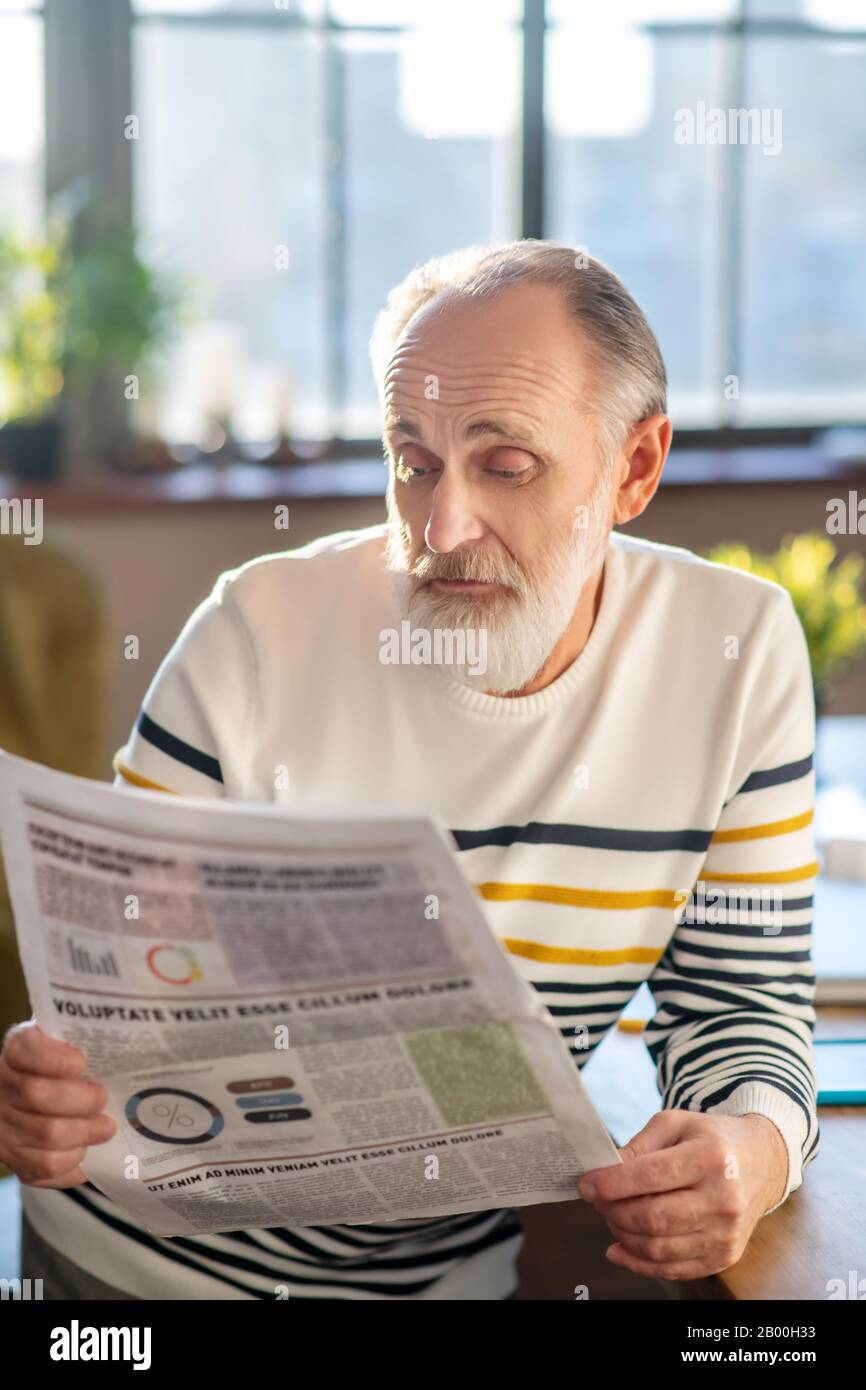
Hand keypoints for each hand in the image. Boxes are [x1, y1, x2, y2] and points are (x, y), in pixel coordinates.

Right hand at [0, 1021, 115, 1187]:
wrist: (26, 1106)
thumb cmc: (56, 1073)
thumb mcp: (61, 1047)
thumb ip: (78, 1044)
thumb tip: (113, 1045)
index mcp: (17, 1054)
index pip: (26, 1050)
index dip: (54, 1059)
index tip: (80, 1063)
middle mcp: (3, 1090)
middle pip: (38, 1095)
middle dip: (81, 1100)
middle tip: (103, 1099)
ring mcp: (5, 1129)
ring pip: (47, 1135)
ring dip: (84, 1132)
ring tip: (105, 1127)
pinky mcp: (15, 1161)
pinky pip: (46, 1167)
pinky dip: (73, 1160)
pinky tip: (86, 1150)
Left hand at [577, 1110, 788, 1281]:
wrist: (761, 1162)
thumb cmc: (712, 1139)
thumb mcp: (676, 1124)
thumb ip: (639, 1145)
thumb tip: (605, 1170)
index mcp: (711, 1158)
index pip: (651, 1176)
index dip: (611, 1184)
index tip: (586, 1185)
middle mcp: (723, 1199)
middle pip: (653, 1217)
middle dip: (613, 1211)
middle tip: (597, 1200)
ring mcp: (726, 1234)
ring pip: (659, 1248)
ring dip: (623, 1236)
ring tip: (611, 1217)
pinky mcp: (724, 1257)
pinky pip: (673, 1270)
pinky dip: (639, 1264)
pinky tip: (619, 1249)